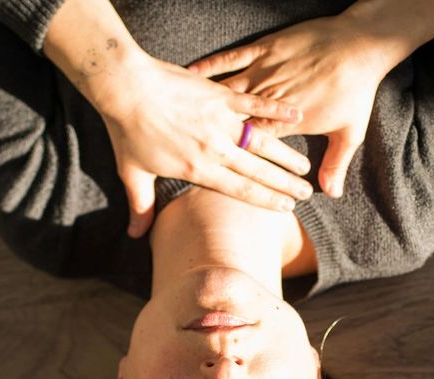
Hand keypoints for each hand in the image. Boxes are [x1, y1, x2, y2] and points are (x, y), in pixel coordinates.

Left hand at [95, 54, 313, 236]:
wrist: (126, 88)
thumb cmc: (127, 132)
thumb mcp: (132, 174)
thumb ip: (141, 206)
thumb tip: (136, 235)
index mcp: (198, 169)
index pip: (241, 190)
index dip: (267, 200)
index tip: (287, 207)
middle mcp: (215, 148)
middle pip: (258, 170)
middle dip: (285, 184)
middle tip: (307, 193)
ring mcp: (220, 121)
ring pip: (262, 141)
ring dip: (286, 154)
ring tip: (305, 166)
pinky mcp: (219, 96)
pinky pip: (254, 104)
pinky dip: (276, 110)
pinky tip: (297, 115)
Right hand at [187, 0, 433, 197]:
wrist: (361, 43)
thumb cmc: (356, 89)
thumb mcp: (351, 131)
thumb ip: (337, 164)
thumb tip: (332, 193)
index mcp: (286, 126)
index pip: (255, 153)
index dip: (238, 166)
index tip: (222, 179)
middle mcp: (269, 102)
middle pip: (234, 128)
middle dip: (216, 143)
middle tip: (196, 157)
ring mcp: (263, 74)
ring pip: (228, 94)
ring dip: (206, 108)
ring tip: (185, 119)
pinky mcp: (262, 49)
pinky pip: (229, 59)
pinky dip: (210, 66)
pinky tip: (190, 74)